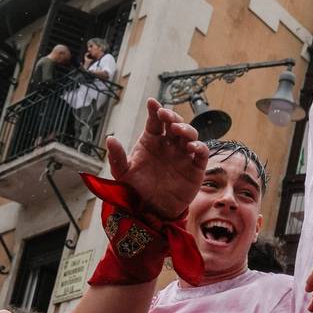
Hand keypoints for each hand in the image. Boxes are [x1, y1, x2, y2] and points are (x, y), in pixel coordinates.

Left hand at [103, 99, 207, 220]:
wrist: (151, 210)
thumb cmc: (136, 189)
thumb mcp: (122, 173)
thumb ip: (117, 156)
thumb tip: (110, 138)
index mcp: (151, 142)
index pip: (154, 122)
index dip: (155, 110)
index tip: (152, 102)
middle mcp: (168, 145)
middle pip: (174, 124)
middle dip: (172, 116)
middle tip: (165, 115)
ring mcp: (183, 155)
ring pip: (190, 134)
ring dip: (186, 128)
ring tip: (177, 130)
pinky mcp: (196, 168)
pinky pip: (202, 153)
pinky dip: (200, 147)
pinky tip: (192, 146)